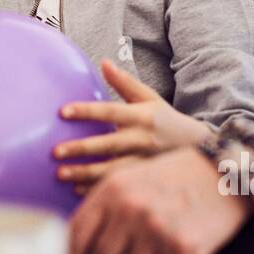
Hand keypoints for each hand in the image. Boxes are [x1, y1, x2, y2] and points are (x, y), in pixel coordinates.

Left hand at [53, 59, 214, 191]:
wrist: (199, 148)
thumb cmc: (166, 120)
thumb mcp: (150, 98)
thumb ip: (125, 82)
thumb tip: (104, 62)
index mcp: (142, 116)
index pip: (111, 111)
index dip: (87, 111)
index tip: (62, 112)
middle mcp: (143, 140)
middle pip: (109, 144)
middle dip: (81, 149)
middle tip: (55, 152)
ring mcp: (145, 163)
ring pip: (113, 171)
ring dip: (85, 174)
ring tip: (60, 174)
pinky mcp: (145, 181)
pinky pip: (119, 187)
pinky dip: (97, 190)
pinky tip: (76, 191)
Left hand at [69, 147, 251, 253]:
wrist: (226, 172)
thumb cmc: (175, 178)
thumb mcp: (132, 179)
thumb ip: (104, 208)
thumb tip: (76, 247)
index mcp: (113, 188)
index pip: (77, 232)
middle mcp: (130, 207)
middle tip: (132, 248)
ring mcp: (155, 228)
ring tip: (162, 237)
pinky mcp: (181, 247)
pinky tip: (178, 245)